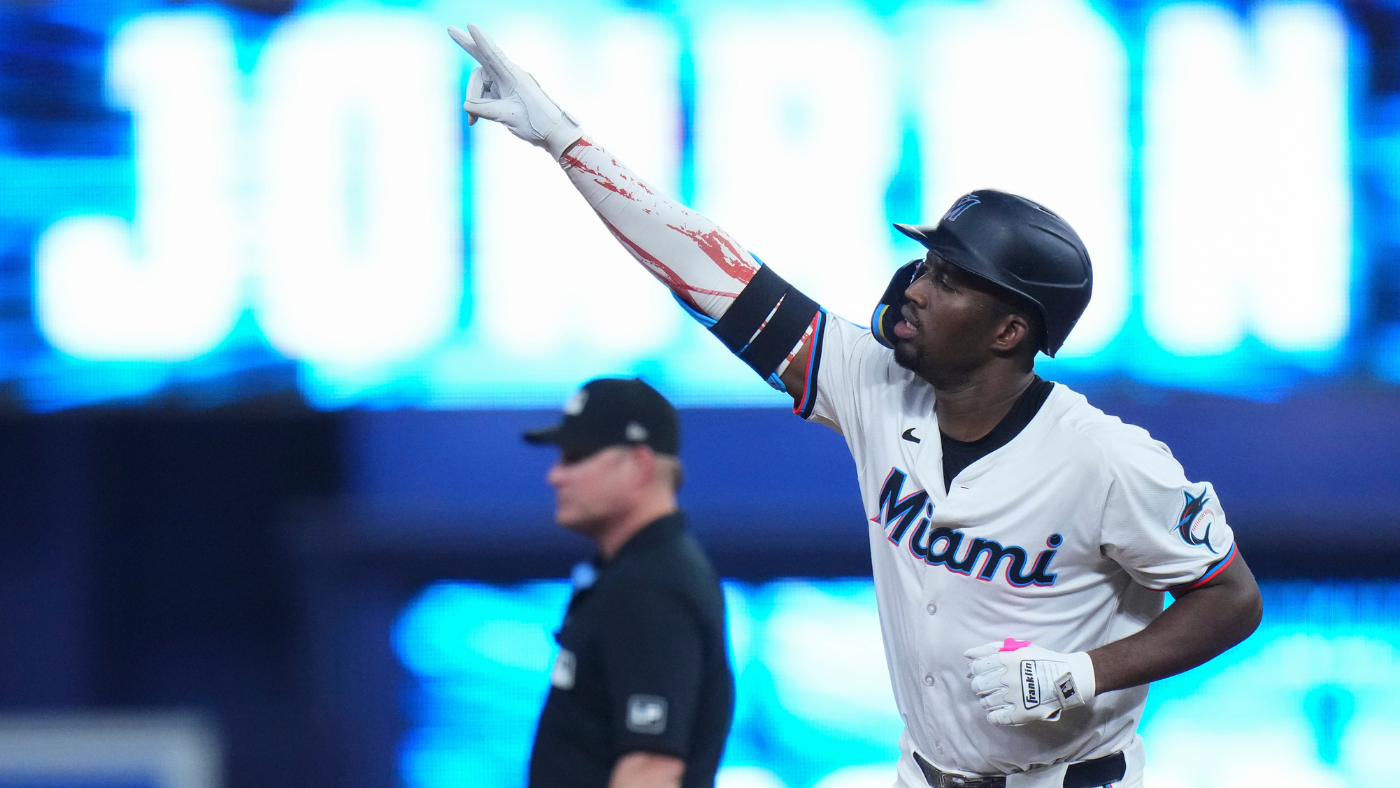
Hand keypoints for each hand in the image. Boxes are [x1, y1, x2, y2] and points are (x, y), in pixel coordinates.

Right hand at [446, 24, 582, 158]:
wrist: (552, 134)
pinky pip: (485, 95)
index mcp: (512, 77)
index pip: (492, 55)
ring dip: (473, 101)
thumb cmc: (536, 123)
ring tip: (472, 121)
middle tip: (450, 29)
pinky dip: (478, 106)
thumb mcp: (507, 117)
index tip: (470, 25)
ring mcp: (506, 84)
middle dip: (466, 45)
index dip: (480, 40)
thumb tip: (466, 104)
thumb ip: (484, 110)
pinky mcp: (504, 94)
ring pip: (480, 84)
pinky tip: (473, 121)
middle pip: (482, 60)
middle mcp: (508, 76)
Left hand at [964, 638, 1095, 725]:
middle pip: (978, 685)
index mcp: (1008, 659)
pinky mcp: (1022, 713)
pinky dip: (993, 716)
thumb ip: (992, 648)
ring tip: (996, 697)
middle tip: (987, 686)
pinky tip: (998, 711)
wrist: (1067, 679)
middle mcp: (1009, 678)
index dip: (975, 671)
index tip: (981, 673)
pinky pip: (996, 718)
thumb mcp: (1019, 648)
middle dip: (979, 686)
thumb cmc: (1041, 660)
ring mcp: (1015, 697)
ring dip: (986, 700)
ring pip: (986, 702)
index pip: (977, 667)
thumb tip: (967, 654)